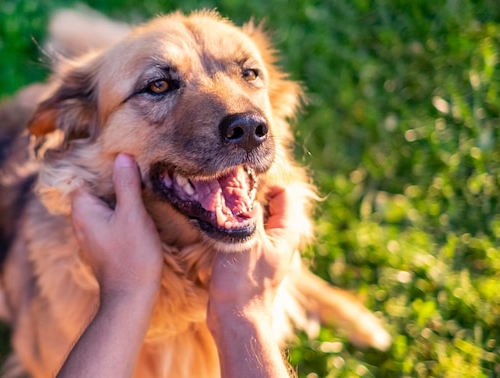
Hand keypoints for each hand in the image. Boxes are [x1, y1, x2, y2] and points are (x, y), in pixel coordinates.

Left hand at [70, 153, 162, 296]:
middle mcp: (81, 219)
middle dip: (109, 173)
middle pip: (92, 186)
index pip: (82, 174)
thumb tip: (121, 155)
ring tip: (136, 174)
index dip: (97, 160)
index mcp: (82, 209)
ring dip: (116, 189)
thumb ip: (126, 184)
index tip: (115, 147)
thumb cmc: (131, 256)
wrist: (131, 297)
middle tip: (130, 156)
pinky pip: (107, 214)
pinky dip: (119, 205)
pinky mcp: (103, 241)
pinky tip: (136, 199)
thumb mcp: (132, 215)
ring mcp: (91, 232)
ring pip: (101, 201)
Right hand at [208, 184, 302, 316]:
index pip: (284, 194)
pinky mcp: (246, 260)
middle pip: (266, 205)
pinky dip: (230, 226)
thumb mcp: (247, 240)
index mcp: (285, 232)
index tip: (243, 179)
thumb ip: (248, 212)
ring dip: (236, 211)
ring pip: (251, 220)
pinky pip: (240, 234)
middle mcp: (277, 239)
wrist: (235, 320)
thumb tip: (242, 187)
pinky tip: (213, 224)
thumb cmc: (244, 282)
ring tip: (217, 203)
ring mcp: (261, 250)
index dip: (266, 182)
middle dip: (247, 195)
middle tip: (225, 187)